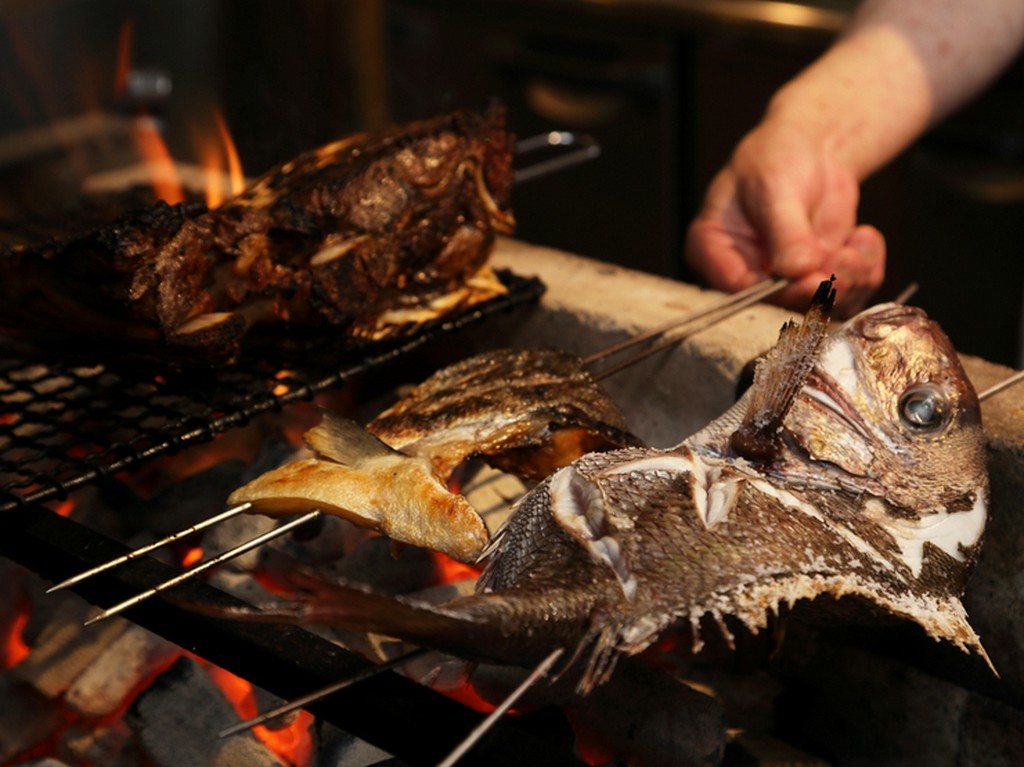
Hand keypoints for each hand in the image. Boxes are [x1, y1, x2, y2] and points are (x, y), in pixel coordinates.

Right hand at [685, 117, 885, 316]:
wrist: (809, 152)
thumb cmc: (775, 158)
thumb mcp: (773, 185)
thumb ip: (785, 230)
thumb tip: (797, 269)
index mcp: (713, 250)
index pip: (738, 288)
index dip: (778, 291)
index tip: (812, 280)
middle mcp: (746, 274)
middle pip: (781, 304)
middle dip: (820, 289)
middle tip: (847, 260)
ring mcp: (783, 282)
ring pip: (819, 306)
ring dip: (849, 279)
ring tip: (860, 241)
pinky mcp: (817, 281)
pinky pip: (849, 294)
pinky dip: (866, 270)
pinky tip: (863, 238)